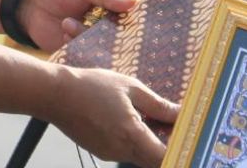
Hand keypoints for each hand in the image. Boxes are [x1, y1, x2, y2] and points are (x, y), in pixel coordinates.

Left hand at [18, 0, 137, 51]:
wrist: (30, 5)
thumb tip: (134, 2)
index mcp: (112, 7)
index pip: (130, 17)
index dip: (132, 21)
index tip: (128, 22)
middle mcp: (106, 25)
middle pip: (119, 36)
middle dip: (109, 34)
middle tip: (94, 26)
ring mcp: (92, 40)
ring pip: (101, 47)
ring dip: (84, 35)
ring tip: (67, 23)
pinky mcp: (78, 52)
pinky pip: (85, 56)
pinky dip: (76, 45)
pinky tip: (63, 31)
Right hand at [47, 65, 178, 167]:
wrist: (55, 94)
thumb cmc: (92, 86)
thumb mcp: (130, 87)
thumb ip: (158, 104)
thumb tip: (180, 114)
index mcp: (131, 134)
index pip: (165, 157)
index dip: (180, 152)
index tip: (190, 142)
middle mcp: (121, 150)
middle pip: (153, 161)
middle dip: (168, 148)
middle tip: (177, 131)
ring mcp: (109, 153)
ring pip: (139, 156)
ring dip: (150, 144)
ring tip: (155, 121)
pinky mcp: (100, 151)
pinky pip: (125, 151)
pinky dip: (134, 142)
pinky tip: (132, 121)